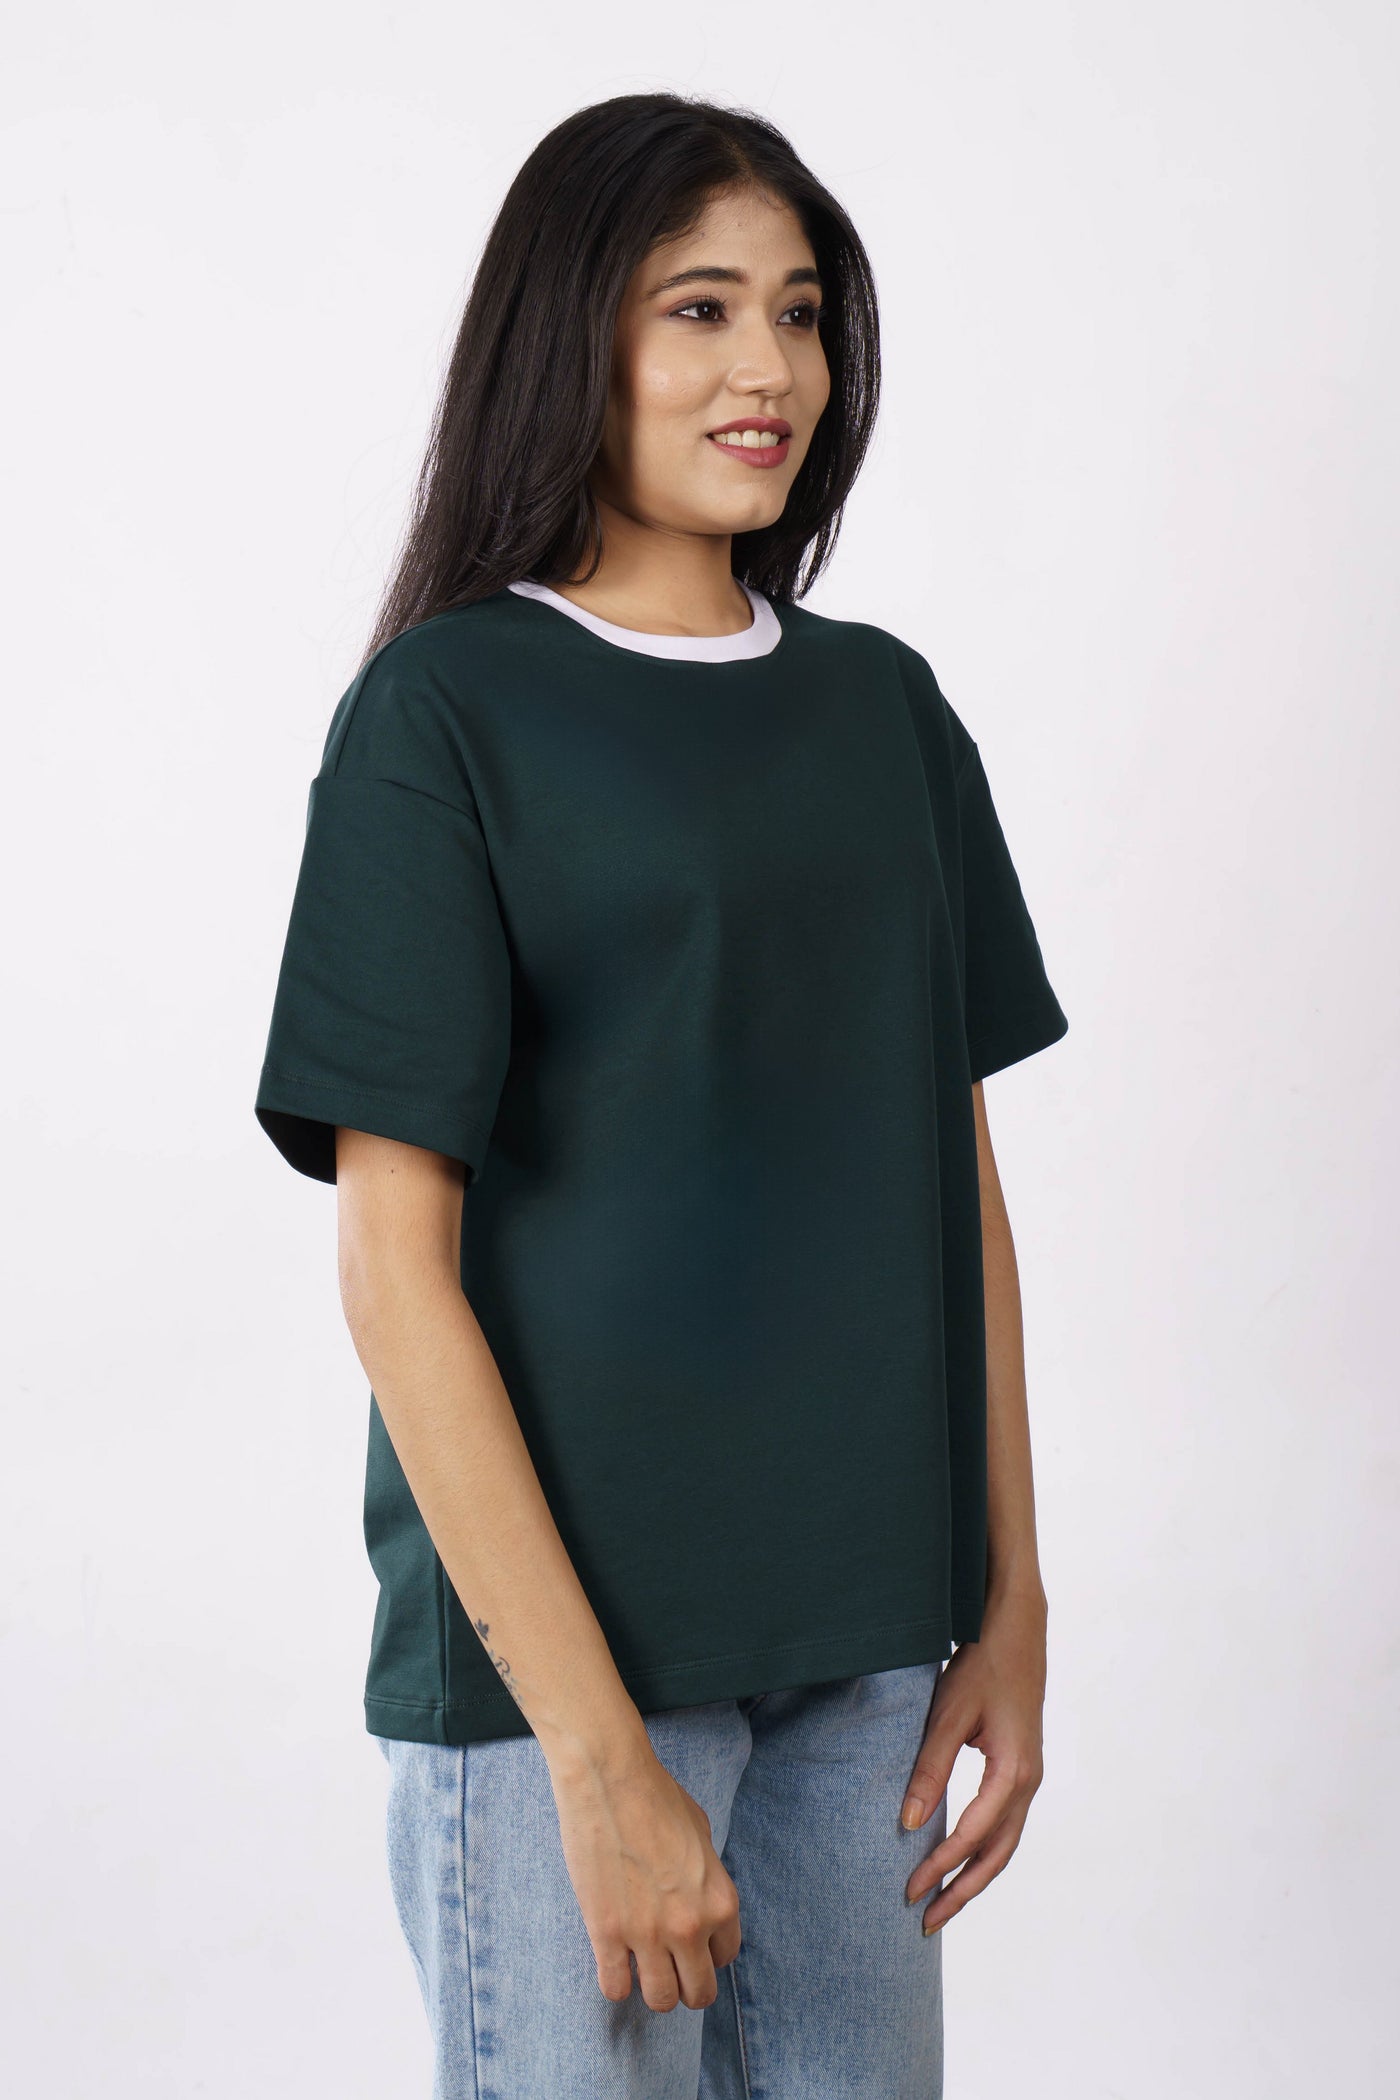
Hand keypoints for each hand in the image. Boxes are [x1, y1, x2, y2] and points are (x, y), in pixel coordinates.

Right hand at [548, 1737, 741, 2010]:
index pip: (726, 1957)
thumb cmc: (656, 1796)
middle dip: (686, 1983)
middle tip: (668, 1965)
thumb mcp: (702, 1834)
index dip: (707, 1951)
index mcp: (720, 1900)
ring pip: (661, 2000)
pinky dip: (615, 1982)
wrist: (610, 1778)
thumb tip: (699, 1898)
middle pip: (699, 1993)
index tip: (690, 1942)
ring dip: (652, 1988)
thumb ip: (707, 1877)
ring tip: (641, 1966)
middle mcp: (691, 1925)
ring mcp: (649, 1934)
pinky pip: (615, 1989)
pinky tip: (612, 1960)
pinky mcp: (607, 1934)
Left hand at [900, 1585, 1047, 1934]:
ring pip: (1004, 1844)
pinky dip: (983, 1850)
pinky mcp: (1020, 1769)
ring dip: (973, 1875)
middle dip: (961, 1890)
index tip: (909, 1889)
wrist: (1017, 1628)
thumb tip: (907, 1823)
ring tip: (941, 1903)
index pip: (974, 1835)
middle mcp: (1027, 1782)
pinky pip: (1004, 1824)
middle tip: (925, 1920)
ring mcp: (1028, 1777)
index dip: (941, 1865)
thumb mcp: (949, 1714)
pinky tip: (958, 1858)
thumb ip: (930, 1769)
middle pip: (997, 1855)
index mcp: (1013, 1771)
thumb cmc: (982, 1665)